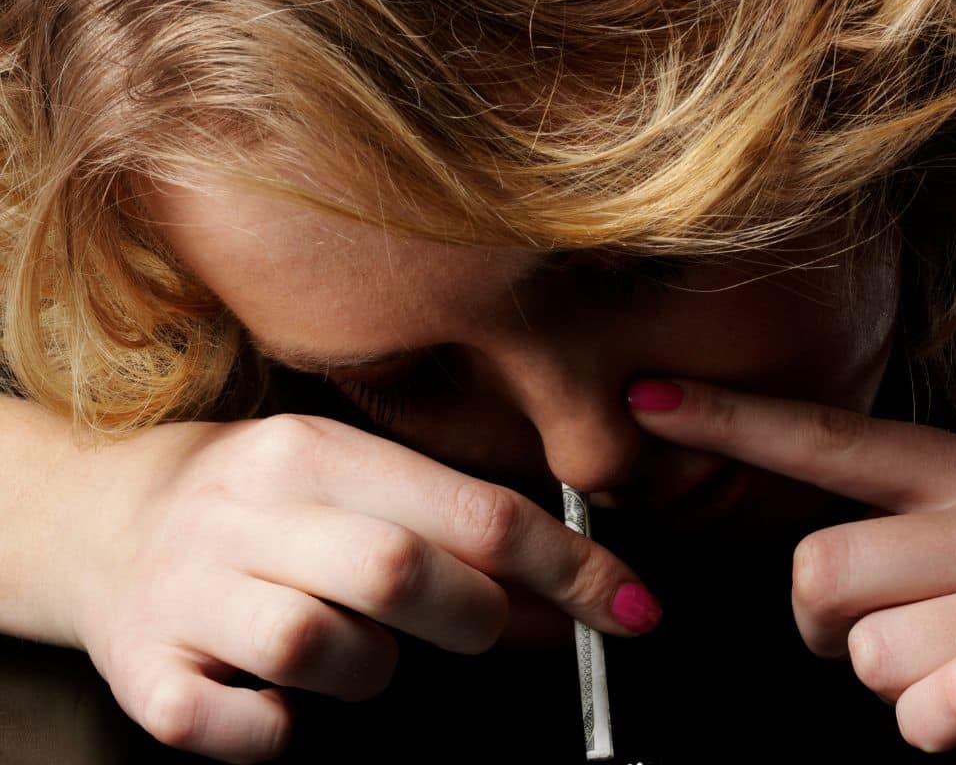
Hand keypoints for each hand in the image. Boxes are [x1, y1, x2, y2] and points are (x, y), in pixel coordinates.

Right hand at [67, 414, 656, 763]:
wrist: (100, 519)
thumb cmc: (260, 504)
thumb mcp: (352, 481)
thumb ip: (451, 526)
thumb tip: (573, 594)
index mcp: (315, 449)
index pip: (473, 510)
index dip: (569, 568)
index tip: (632, 609)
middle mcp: (247, 510)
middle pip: (405, 574)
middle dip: (475, 620)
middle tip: (475, 627)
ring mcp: (188, 591)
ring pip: (327, 651)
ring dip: (372, 673)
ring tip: (353, 649)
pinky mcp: (145, 672)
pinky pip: (242, 728)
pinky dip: (281, 730)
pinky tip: (276, 696)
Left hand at [628, 377, 955, 753]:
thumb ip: (934, 524)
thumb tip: (843, 576)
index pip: (828, 437)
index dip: (730, 419)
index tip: (647, 399)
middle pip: (816, 571)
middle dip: (820, 623)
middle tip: (868, 637)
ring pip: (864, 656)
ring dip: (895, 684)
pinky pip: (933, 708)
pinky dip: (937, 723)